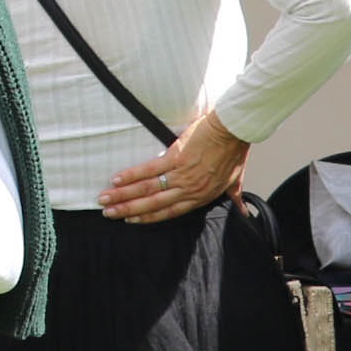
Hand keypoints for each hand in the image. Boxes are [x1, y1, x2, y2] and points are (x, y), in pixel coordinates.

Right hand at [100, 110, 249, 224]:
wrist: (234, 130)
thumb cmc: (235, 152)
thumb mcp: (236, 180)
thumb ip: (235, 197)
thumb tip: (245, 212)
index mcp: (201, 196)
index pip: (169, 212)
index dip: (148, 217)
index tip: (130, 220)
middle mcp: (189, 189)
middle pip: (153, 203)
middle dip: (128, 210)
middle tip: (108, 213)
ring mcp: (182, 174)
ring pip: (147, 189)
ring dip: (123, 195)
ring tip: (105, 198)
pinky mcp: (176, 157)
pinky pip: (149, 170)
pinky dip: (131, 175)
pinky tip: (116, 179)